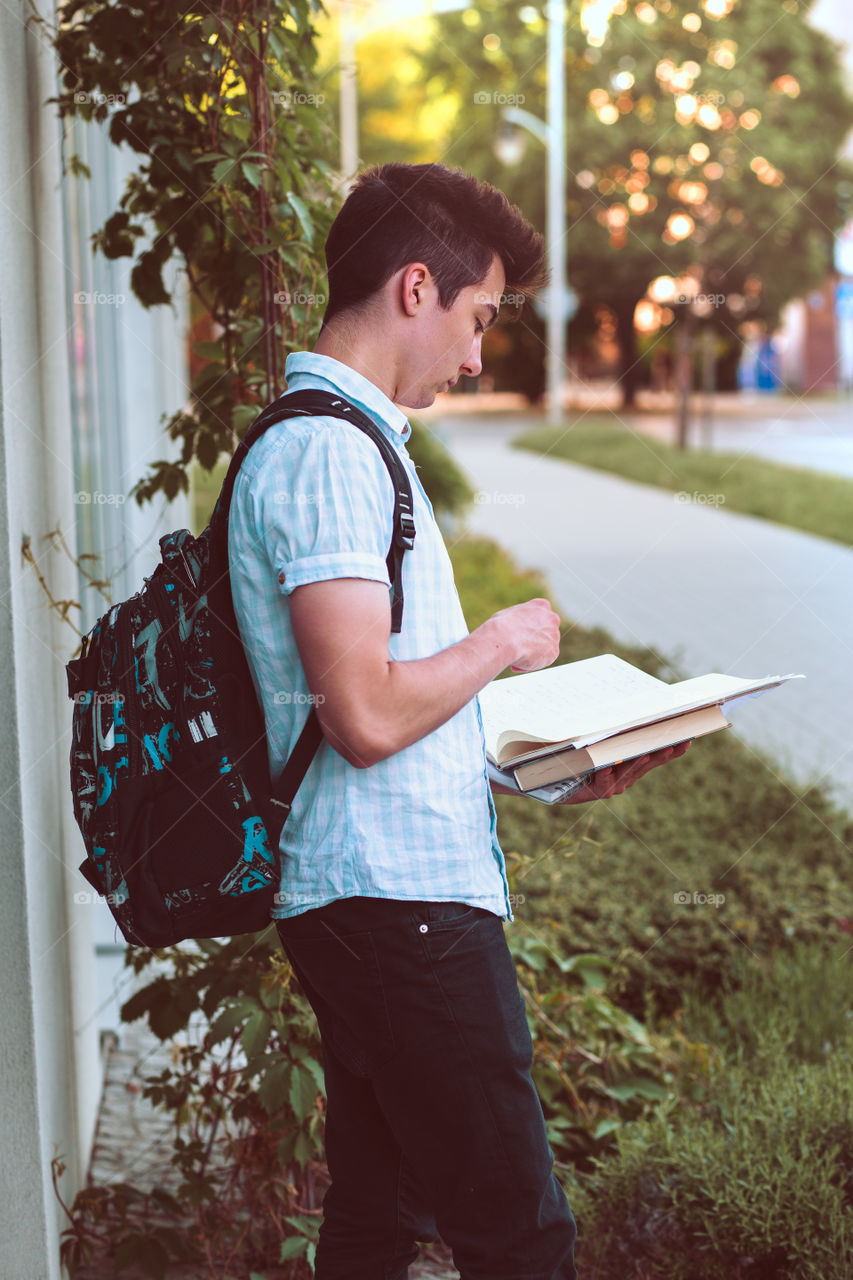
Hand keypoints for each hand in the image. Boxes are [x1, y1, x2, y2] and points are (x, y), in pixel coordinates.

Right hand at [487, 597, 560, 673]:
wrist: (504, 639)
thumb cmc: (501, 626)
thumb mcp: (508, 615)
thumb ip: (519, 620)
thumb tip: (515, 628)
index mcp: (541, 606)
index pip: (540, 616)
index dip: (530, 627)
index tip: (521, 634)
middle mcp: (552, 619)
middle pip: (546, 632)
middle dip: (534, 640)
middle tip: (519, 648)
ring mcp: (554, 636)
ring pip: (544, 648)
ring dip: (532, 653)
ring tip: (514, 656)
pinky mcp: (553, 652)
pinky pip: (542, 661)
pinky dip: (531, 665)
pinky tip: (517, 663)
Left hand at [556, 740, 689, 804]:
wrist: (554, 777)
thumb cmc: (579, 755)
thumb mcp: (600, 740)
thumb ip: (615, 731)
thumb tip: (629, 706)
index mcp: (631, 763)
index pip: (656, 755)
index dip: (672, 748)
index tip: (689, 737)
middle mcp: (626, 776)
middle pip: (647, 763)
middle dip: (662, 753)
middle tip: (676, 743)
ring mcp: (613, 785)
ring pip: (628, 773)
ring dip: (637, 762)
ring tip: (647, 753)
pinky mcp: (596, 791)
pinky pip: (603, 781)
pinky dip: (606, 773)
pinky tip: (608, 765)